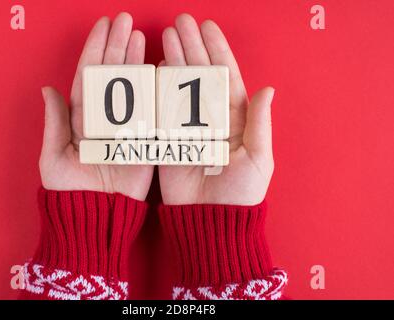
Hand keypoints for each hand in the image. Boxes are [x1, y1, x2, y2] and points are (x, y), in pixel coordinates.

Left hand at [39, 13, 153, 200]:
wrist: (97, 215)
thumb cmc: (70, 190)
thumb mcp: (54, 158)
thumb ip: (56, 123)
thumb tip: (47, 88)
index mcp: (81, 119)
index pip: (88, 76)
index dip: (95, 51)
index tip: (103, 26)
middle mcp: (104, 117)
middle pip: (111, 76)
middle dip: (117, 47)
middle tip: (125, 20)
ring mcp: (126, 126)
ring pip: (131, 88)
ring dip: (134, 61)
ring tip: (138, 37)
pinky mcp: (144, 139)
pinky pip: (150, 111)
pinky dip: (153, 90)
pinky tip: (156, 68)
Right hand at [159, 14, 274, 204]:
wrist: (210, 219)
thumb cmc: (240, 193)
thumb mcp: (258, 158)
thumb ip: (259, 123)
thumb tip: (267, 89)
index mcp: (236, 119)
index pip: (226, 77)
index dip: (217, 51)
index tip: (208, 27)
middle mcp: (212, 117)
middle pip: (201, 75)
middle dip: (192, 47)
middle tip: (181, 22)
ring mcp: (189, 125)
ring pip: (181, 86)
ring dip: (176, 59)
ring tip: (169, 35)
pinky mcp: (170, 138)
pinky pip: (164, 108)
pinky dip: (160, 87)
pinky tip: (159, 66)